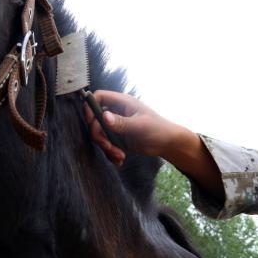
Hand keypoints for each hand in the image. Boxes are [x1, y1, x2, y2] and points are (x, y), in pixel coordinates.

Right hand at [84, 90, 224, 198]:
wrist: (167, 144)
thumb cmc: (158, 129)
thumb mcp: (140, 126)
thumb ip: (121, 122)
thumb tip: (104, 116)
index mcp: (122, 102)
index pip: (98, 97)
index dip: (90, 107)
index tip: (91, 122)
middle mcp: (116, 112)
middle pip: (95, 120)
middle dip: (100, 137)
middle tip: (110, 148)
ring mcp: (116, 125)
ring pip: (100, 135)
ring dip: (107, 148)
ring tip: (120, 157)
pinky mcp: (118, 137)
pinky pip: (107, 144)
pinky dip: (111, 153)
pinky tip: (121, 160)